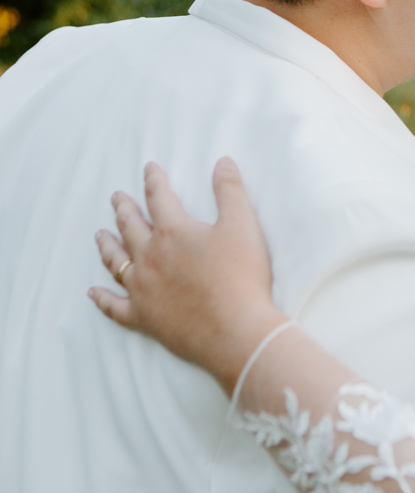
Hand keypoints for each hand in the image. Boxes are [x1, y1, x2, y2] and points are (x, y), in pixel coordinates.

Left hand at [89, 159, 286, 394]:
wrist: (236, 330)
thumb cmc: (242, 277)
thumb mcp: (243, 225)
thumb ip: (230, 191)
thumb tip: (222, 162)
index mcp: (172, 231)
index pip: (158, 197)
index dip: (154, 180)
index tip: (149, 169)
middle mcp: (149, 256)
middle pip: (129, 226)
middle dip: (123, 208)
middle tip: (117, 198)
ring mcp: (142, 288)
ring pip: (116, 261)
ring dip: (107, 246)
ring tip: (100, 235)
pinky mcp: (143, 317)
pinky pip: (114, 307)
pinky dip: (102, 299)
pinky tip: (93, 292)